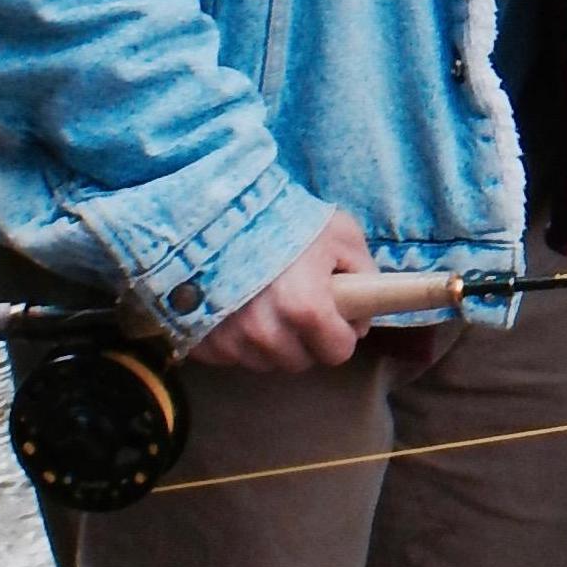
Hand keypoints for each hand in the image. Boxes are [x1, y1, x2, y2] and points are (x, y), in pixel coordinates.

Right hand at [191, 206, 378, 371]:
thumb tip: (364, 310)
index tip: (335, 315)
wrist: (217, 204)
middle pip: (300, 361)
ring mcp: (230, 339)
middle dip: (306, 339)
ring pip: (264, 361)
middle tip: (300, 303)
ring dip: (272, 342)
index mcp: (305, 309)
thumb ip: (364, 273)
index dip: (341, 333)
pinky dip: (237, 339)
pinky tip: (239, 307)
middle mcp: (266, 332)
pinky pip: (231, 356)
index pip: (337, 353)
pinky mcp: (203, 340)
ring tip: (268, 301)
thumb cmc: (284, 216)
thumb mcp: (340, 234)